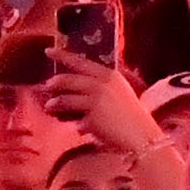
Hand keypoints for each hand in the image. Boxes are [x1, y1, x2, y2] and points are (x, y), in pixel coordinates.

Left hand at [43, 43, 161, 153]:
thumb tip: (75, 90)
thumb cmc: (133, 118)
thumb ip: (101, 88)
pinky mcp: (92, 117)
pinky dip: (78, 127)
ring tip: (49, 107)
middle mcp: (102, 84)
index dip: (62, 55)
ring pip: (64, 99)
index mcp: (110, 76)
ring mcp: (96, 100)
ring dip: (54, 104)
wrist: (143, 138)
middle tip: (46, 87)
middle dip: (54, 84)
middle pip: (68, 80)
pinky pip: (76, 122)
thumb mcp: (120, 94)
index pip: (81, 62)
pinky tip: (83, 131)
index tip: (48, 51)